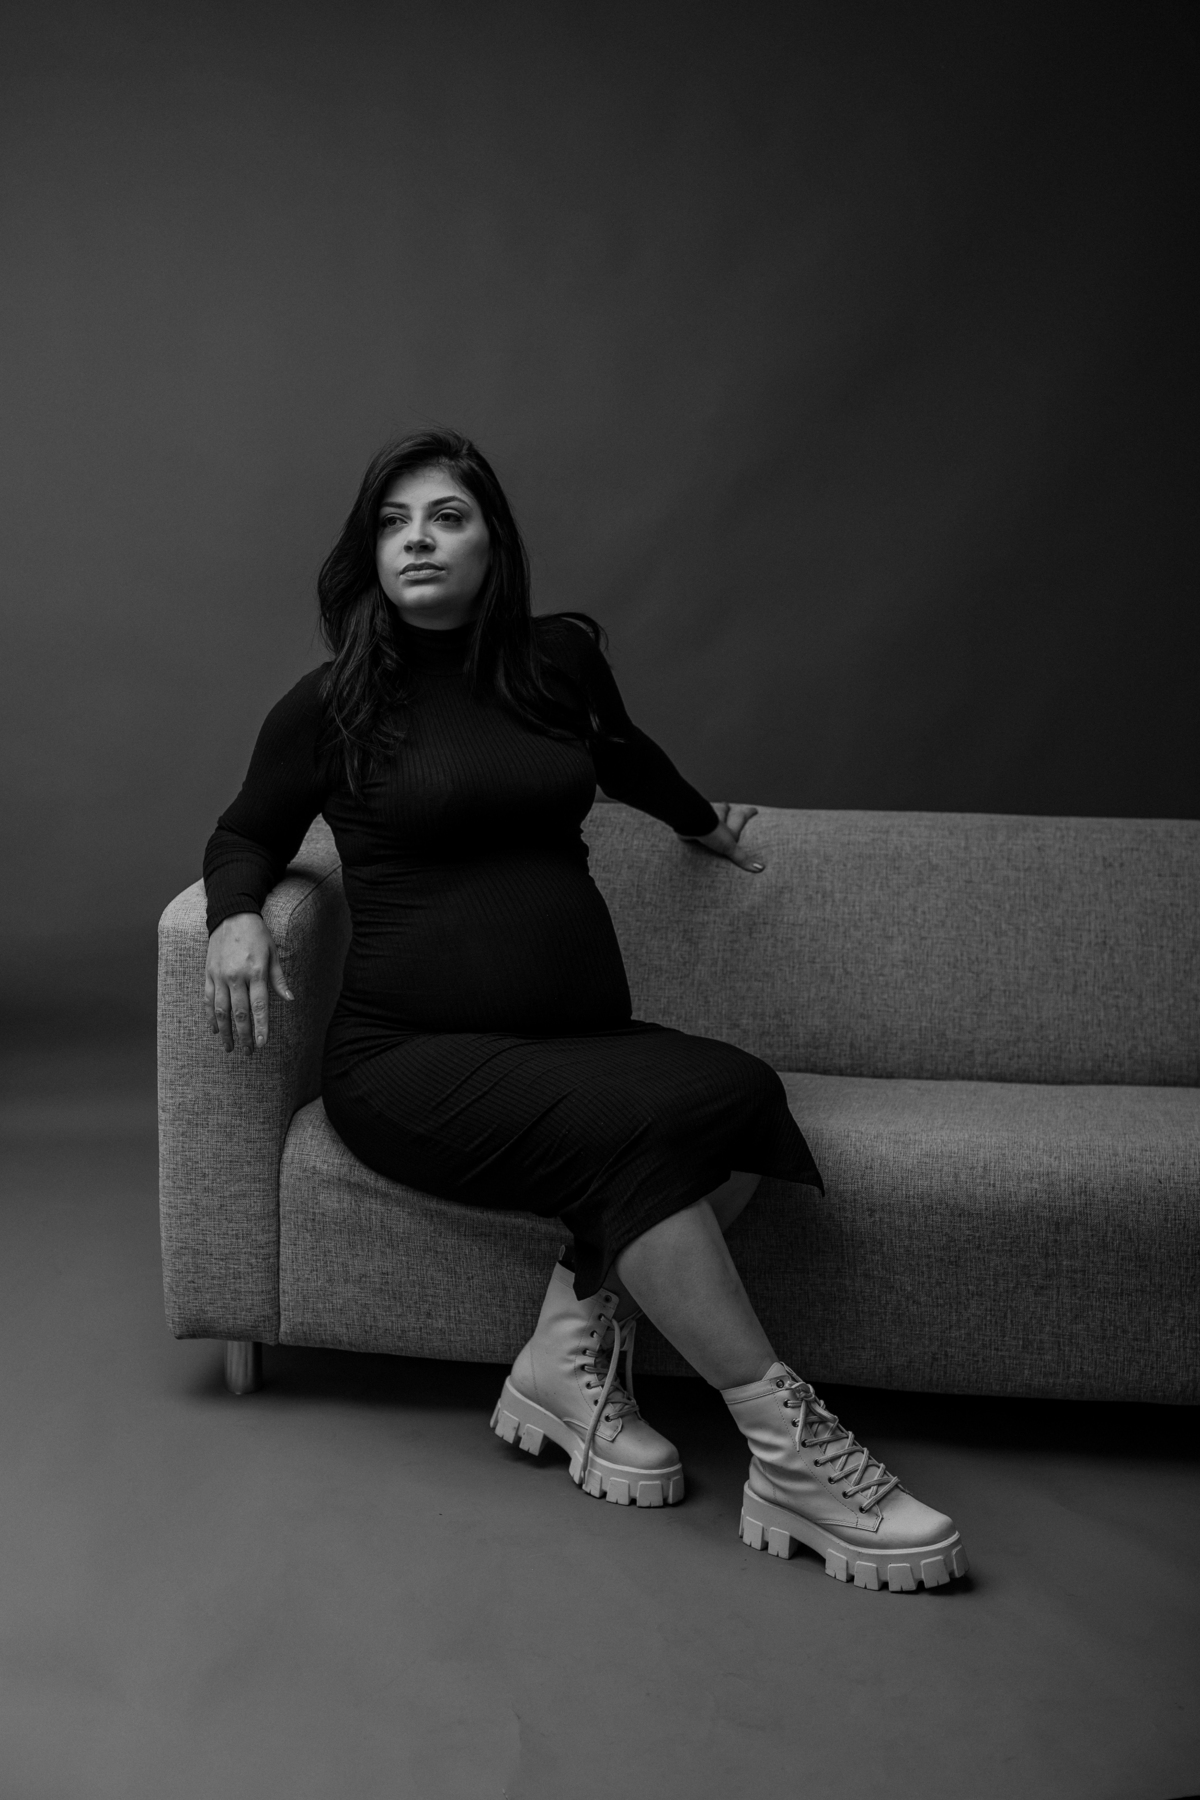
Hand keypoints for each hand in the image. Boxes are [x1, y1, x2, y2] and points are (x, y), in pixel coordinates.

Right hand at [204, 913, 292, 1052]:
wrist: (231, 914)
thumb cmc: (257, 934)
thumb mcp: (273, 953)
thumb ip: (278, 978)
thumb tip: (289, 998)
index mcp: (255, 972)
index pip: (259, 1006)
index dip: (260, 1027)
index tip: (262, 1044)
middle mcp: (236, 976)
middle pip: (239, 1013)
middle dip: (244, 1035)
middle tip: (248, 1052)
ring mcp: (220, 976)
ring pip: (220, 1010)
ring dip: (225, 1032)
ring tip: (229, 1047)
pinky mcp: (208, 973)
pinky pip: (207, 999)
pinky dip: (210, 1016)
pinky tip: (215, 1029)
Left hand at [679, 803, 764, 872]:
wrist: (690, 824)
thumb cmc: (711, 831)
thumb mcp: (729, 846)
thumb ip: (741, 857)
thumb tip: (760, 868)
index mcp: (727, 827)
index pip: (741, 817)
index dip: (749, 813)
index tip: (755, 810)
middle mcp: (716, 821)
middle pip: (723, 811)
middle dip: (726, 809)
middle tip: (728, 806)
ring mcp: (702, 822)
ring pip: (707, 813)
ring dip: (709, 813)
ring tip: (709, 815)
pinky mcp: (690, 826)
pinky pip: (693, 824)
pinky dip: (692, 826)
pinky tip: (689, 830)